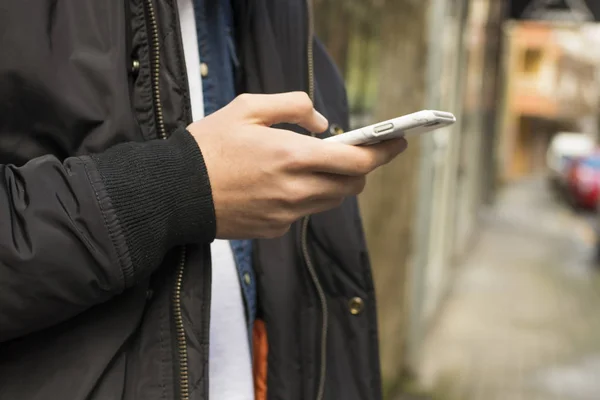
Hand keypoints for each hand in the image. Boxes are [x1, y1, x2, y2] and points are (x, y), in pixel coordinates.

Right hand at [188, 92, 406, 238]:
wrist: (175, 193)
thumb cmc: (209, 146)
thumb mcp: (248, 107)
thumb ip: (294, 106)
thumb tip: (325, 125)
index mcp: (292, 156)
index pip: (357, 160)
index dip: (384, 151)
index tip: (399, 142)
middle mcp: (295, 190)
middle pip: (351, 184)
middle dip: (360, 167)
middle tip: (353, 151)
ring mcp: (286, 214)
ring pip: (331, 200)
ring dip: (334, 182)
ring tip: (314, 164)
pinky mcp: (275, 229)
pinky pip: (305, 213)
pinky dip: (306, 197)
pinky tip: (282, 184)